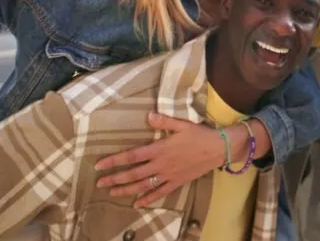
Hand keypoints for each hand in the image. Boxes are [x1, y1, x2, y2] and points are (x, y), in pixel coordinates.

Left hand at [94, 113, 226, 207]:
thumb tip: (148, 116)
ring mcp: (168, 175)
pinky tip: (137, 204)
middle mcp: (161, 164)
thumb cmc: (200, 135)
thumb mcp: (182, 124)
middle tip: (100, 183)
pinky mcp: (177, 182)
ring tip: (112, 192)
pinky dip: (148, 199)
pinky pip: (160, 193)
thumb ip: (164, 121)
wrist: (219, 149)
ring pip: (143, 185)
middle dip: (115, 178)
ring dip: (126, 190)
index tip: (100, 165)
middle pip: (134, 174)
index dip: (115, 161)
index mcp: (160, 149)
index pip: (132, 156)